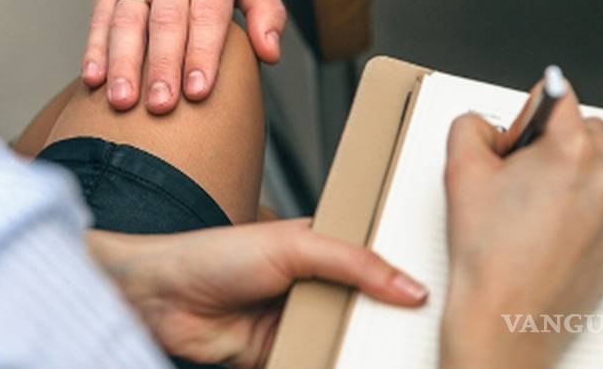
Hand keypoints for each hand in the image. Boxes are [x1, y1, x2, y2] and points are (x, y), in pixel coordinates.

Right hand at [82, 0, 285, 114]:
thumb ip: (267, 11)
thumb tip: (270, 53)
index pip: (206, 14)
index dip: (201, 54)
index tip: (197, 90)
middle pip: (164, 22)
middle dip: (161, 68)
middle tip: (161, 106)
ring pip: (127, 21)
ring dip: (123, 64)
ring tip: (122, 101)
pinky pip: (100, 16)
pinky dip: (95, 49)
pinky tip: (93, 78)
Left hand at [88, 219, 426, 367]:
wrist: (161, 298)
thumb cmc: (212, 254)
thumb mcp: (293, 245)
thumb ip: (353, 262)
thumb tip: (406, 285)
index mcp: (319, 247)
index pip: (374, 261)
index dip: (404, 274)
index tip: (440, 286)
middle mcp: (312, 284)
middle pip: (366, 306)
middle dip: (388, 319)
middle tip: (427, 330)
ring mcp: (298, 321)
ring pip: (346, 339)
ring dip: (362, 347)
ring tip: (398, 353)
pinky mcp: (282, 355)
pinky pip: (317, 362)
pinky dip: (331, 363)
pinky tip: (352, 364)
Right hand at [440, 84, 602, 367]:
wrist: (506, 317)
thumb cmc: (488, 254)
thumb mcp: (459, 168)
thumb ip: (471, 125)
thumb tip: (490, 125)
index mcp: (571, 151)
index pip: (557, 96)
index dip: (525, 114)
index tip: (514, 135)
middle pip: (583, 127)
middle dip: (550, 141)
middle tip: (514, 173)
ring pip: (596, 165)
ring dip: (567, 172)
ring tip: (527, 206)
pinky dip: (579, 205)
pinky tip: (543, 229)